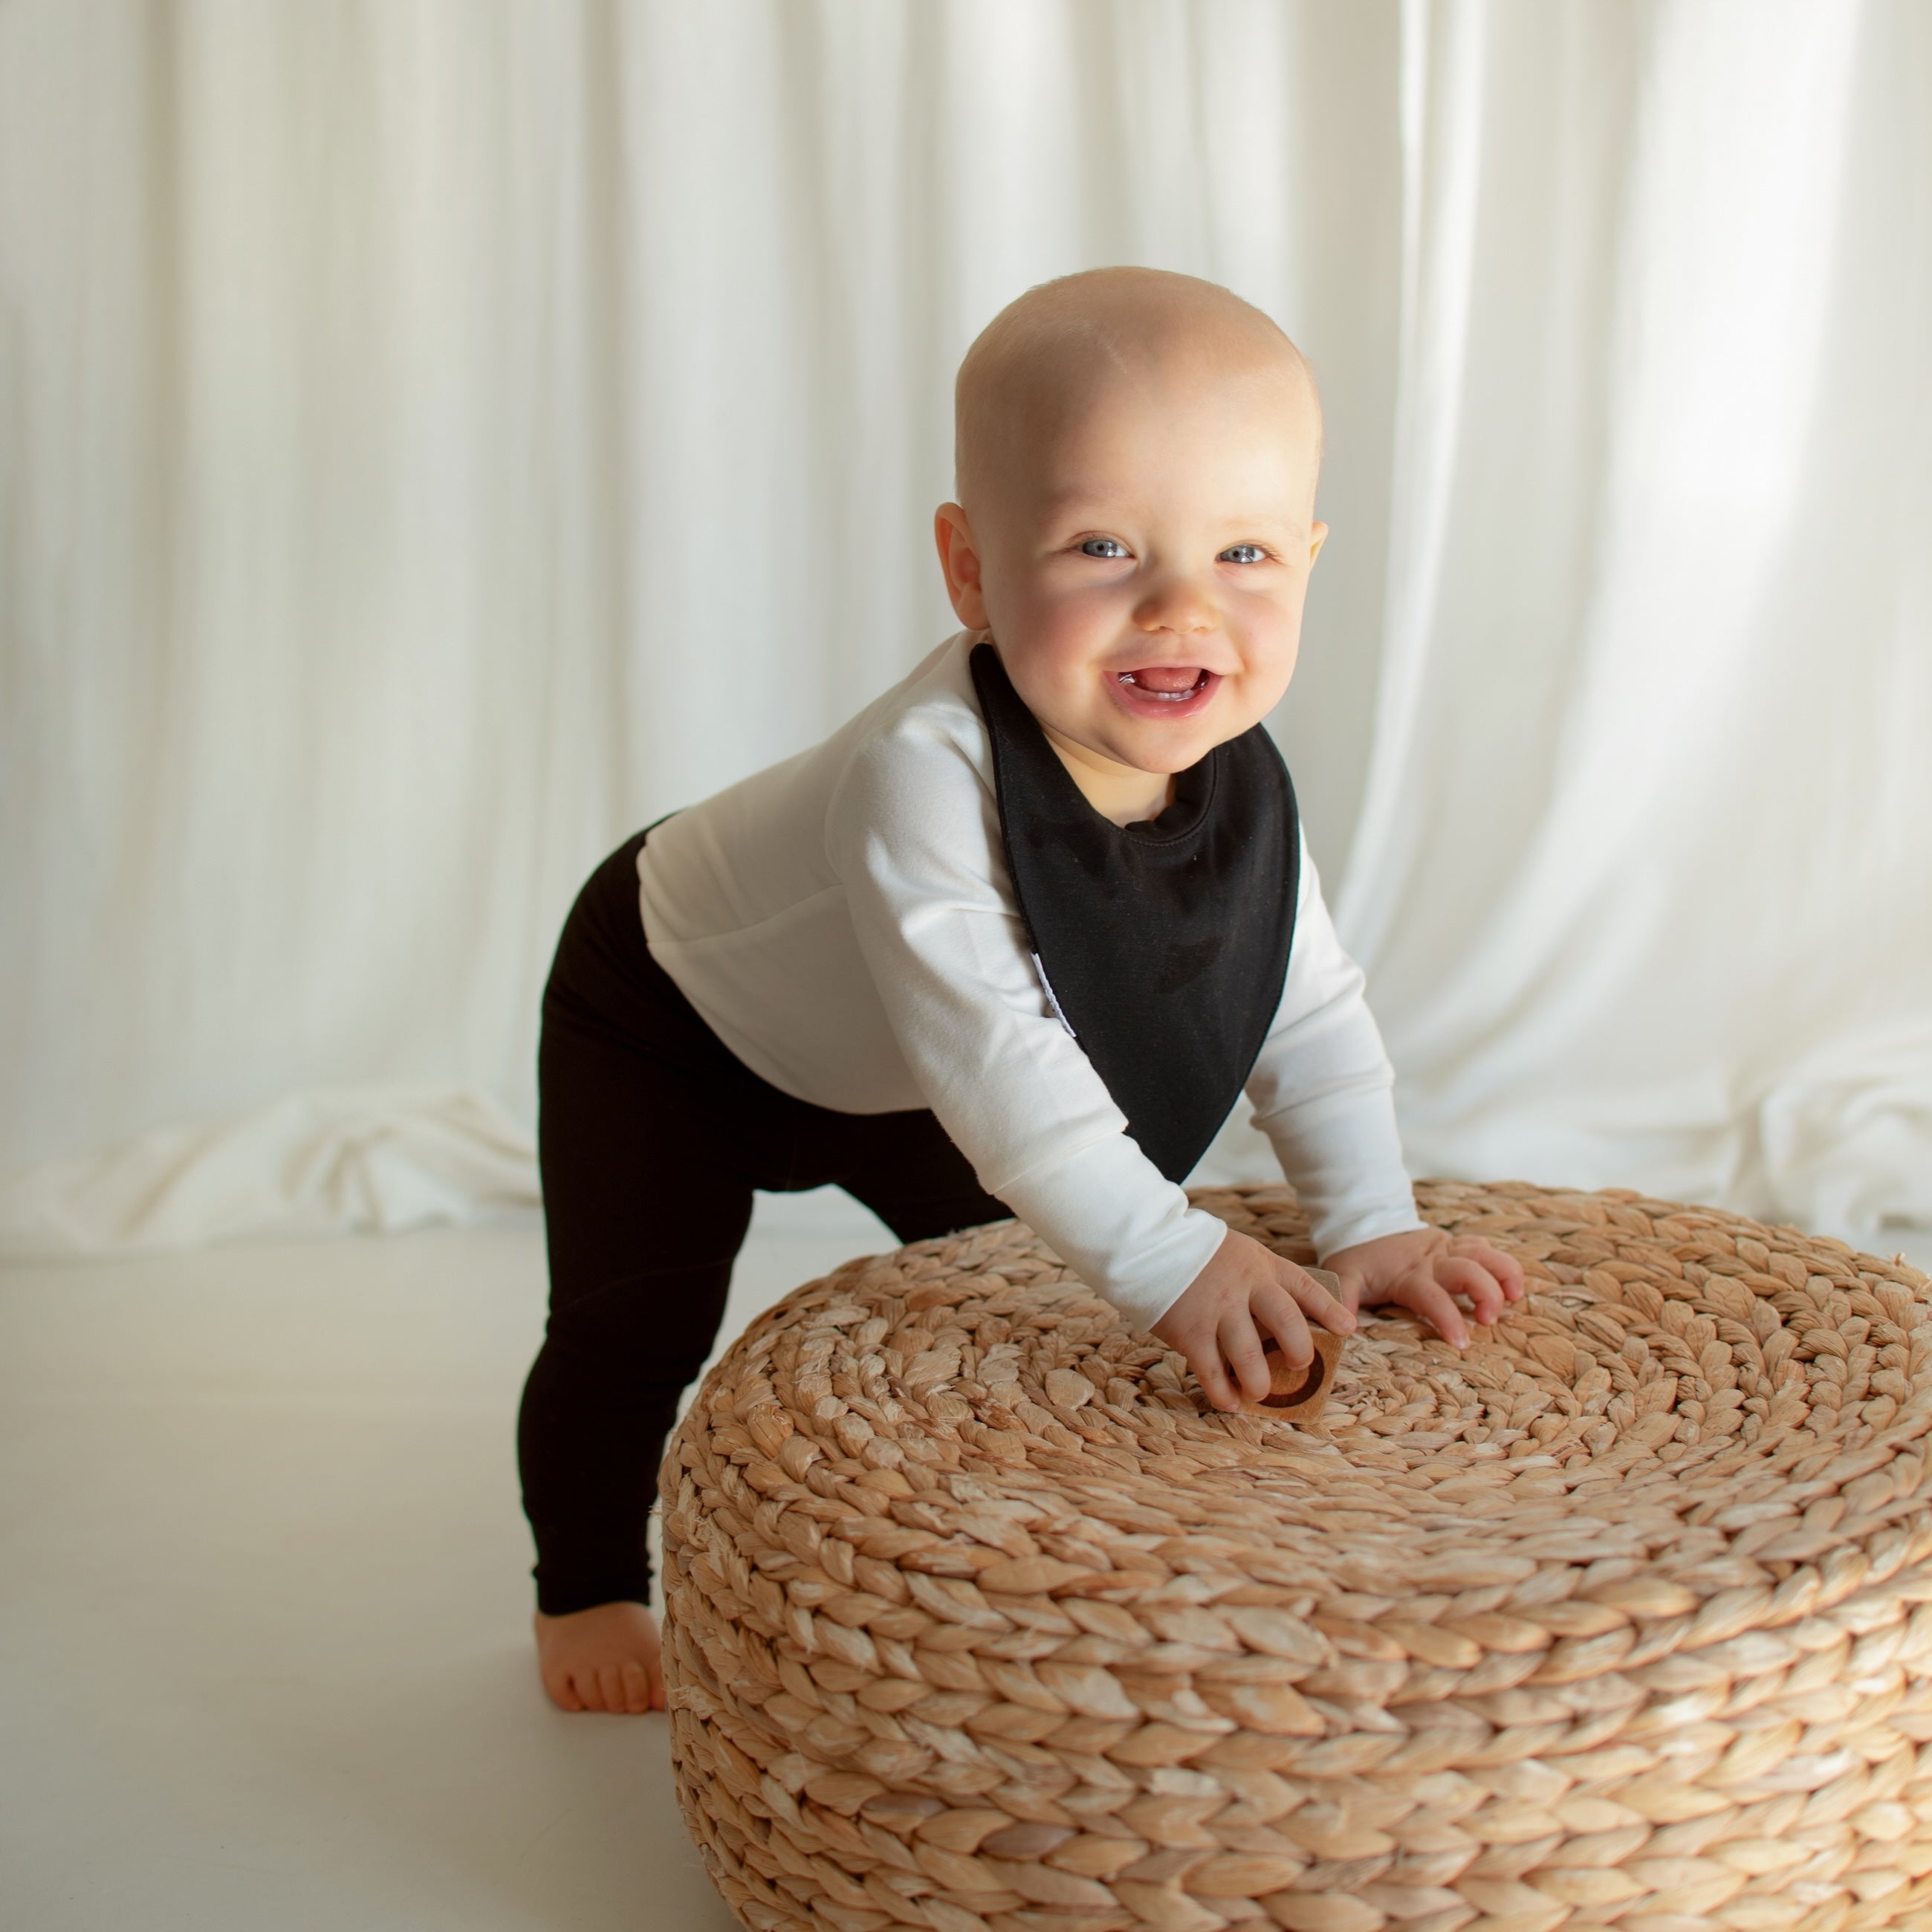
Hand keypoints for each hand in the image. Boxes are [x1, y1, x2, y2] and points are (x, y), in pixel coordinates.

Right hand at [1152, 1230, 1356, 1412]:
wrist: (1149, 1245)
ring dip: (1259, 1382)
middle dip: (1299, 1351)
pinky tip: (1229, 1402)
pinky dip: (1223, 1393)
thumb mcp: (1242, 1255)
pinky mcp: (1191, 1331)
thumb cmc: (1200, 1255)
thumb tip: (1290, 1322)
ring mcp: (1218, 1310)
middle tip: (1298, 1366)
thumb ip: (1265, 1282)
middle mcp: (1245, 1287)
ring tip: (1259, 1392)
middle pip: (1287, 1324)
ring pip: (1251, 1356)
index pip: (1305, 1287)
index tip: (1347, 1329)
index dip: (1329, 1310)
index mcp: (1262, 1266)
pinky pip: (1212, 1372)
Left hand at [1323, 1227, 1524, 1349]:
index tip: (1462, 1343)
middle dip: (1486, 1294)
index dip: (1448, 1318)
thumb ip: (1344, 1299)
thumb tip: (1343, 1328)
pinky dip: (1500, 1262)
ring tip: (1515, 1297)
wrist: (1364, 1223)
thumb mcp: (1344, 1277)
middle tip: (1488, 1320)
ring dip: (1504, 1273)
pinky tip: (1512, 1283)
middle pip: (1469, 1271)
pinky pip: (1483, 1246)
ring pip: (1484, 1253)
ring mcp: (1446, 1248)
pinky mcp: (1454, 1243)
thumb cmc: (1357, 1259)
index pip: (1433, 1296)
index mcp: (1408, 1274)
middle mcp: (1432, 1259)